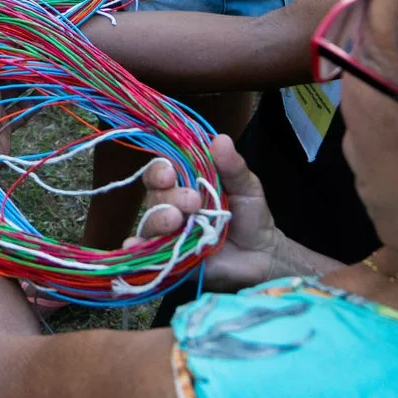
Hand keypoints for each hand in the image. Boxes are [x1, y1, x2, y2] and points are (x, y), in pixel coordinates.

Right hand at [127, 134, 282, 291]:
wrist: (263, 257)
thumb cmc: (251, 216)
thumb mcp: (247, 187)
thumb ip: (233, 166)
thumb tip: (220, 139)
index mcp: (185, 183)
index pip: (160, 172)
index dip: (159, 171)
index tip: (169, 174)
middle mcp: (172, 206)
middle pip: (154, 196)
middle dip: (169, 196)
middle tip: (193, 202)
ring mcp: (169, 233)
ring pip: (149, 222)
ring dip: (159, 218)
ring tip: (178, 220)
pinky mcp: (169, 258)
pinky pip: (145, 252)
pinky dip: (136, 247)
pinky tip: (134, 244)